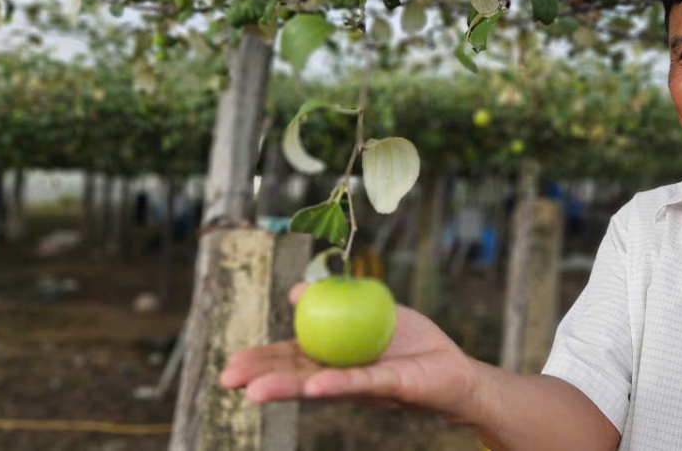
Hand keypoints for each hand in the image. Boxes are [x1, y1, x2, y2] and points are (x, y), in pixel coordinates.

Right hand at [218, 282, 480, 421]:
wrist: (452, 366)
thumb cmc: (410, 341)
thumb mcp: (367, 310)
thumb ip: (333, 301)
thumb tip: (296, 289)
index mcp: (333, 358)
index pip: (291, 360)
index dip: (261, 362)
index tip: (231, 364)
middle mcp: (341, 376)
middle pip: (297, 377)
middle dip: (262, 378)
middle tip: (228, 380)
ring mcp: (363, 384)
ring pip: (320, 385)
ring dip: (288, 387)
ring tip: (256, 392)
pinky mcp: (390, 385)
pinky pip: (361, 383)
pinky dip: (336, 383)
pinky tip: (315, 386)